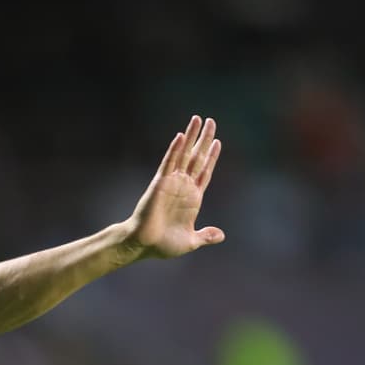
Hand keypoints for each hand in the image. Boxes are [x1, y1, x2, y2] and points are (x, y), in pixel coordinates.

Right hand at [128, 115, 223, 258]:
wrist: (144, 245)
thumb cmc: (163, 245)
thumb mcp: (191, 242)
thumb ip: (205, 236)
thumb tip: (220, 235)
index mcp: (192, 199)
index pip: (205, 172)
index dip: (211, 157)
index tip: (217, 142)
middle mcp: (183, 187)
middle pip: (197, 157)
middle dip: (204, 139)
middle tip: (211, 121)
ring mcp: (172, 183)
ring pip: (184, 154)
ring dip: (191, 136)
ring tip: (198, 119)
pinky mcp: (160, 183)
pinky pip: (169, 162)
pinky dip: (175, 149)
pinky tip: (181, 136)